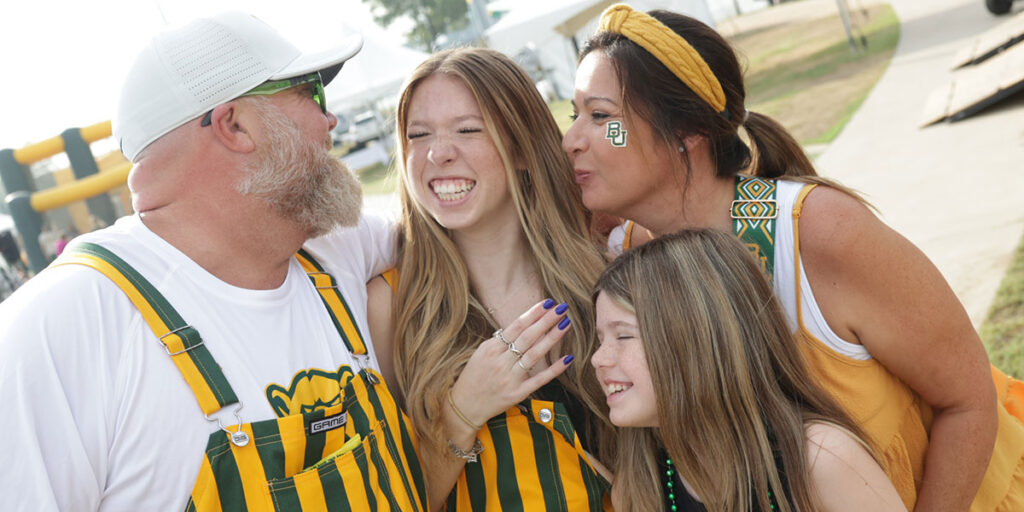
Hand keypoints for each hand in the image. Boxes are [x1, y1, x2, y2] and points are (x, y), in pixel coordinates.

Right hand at [450, 299, 574, 427]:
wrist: (464, 406)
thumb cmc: (473, 377)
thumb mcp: (481, 353)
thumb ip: (500, 341)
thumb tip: (522, 325)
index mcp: (491, 349)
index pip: (516, 327)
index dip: (533, 314)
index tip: (547, 303)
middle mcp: (500, 362)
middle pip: (527, 337)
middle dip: (546, 321)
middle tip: (562, 308)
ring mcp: (509, 379)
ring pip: (534, 355)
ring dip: (551, 338)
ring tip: (565, 324)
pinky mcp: (517, 394)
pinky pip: (539, 380)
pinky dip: (554, 369)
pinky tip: (567, 358)